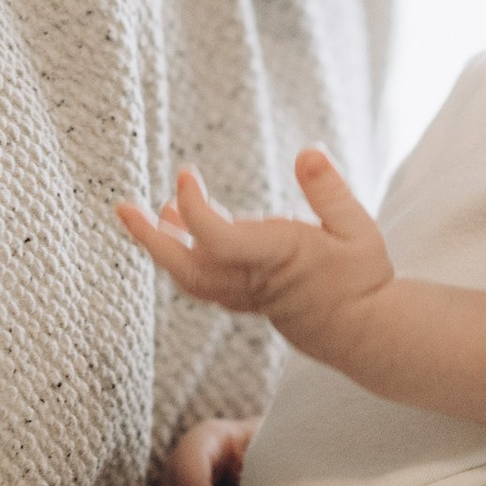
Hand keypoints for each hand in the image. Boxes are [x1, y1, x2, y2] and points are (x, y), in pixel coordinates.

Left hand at [118, 150, 392, 368]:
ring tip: (146, 212)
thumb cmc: (362, 279)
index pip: (220, 239)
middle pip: (187, 267)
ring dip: (161, 246)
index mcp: (277, 258)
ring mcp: (245, 294)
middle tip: (121, 209)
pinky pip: (202, 278)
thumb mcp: (358, 229)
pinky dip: (182, 253)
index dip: (195, 208)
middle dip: (151, 240)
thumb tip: (308, 151)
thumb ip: (330, 192)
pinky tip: (176, 224)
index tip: (184, 173)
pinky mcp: (245, 298)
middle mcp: (252, 280)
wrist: (363, 333)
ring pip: (190, 276)